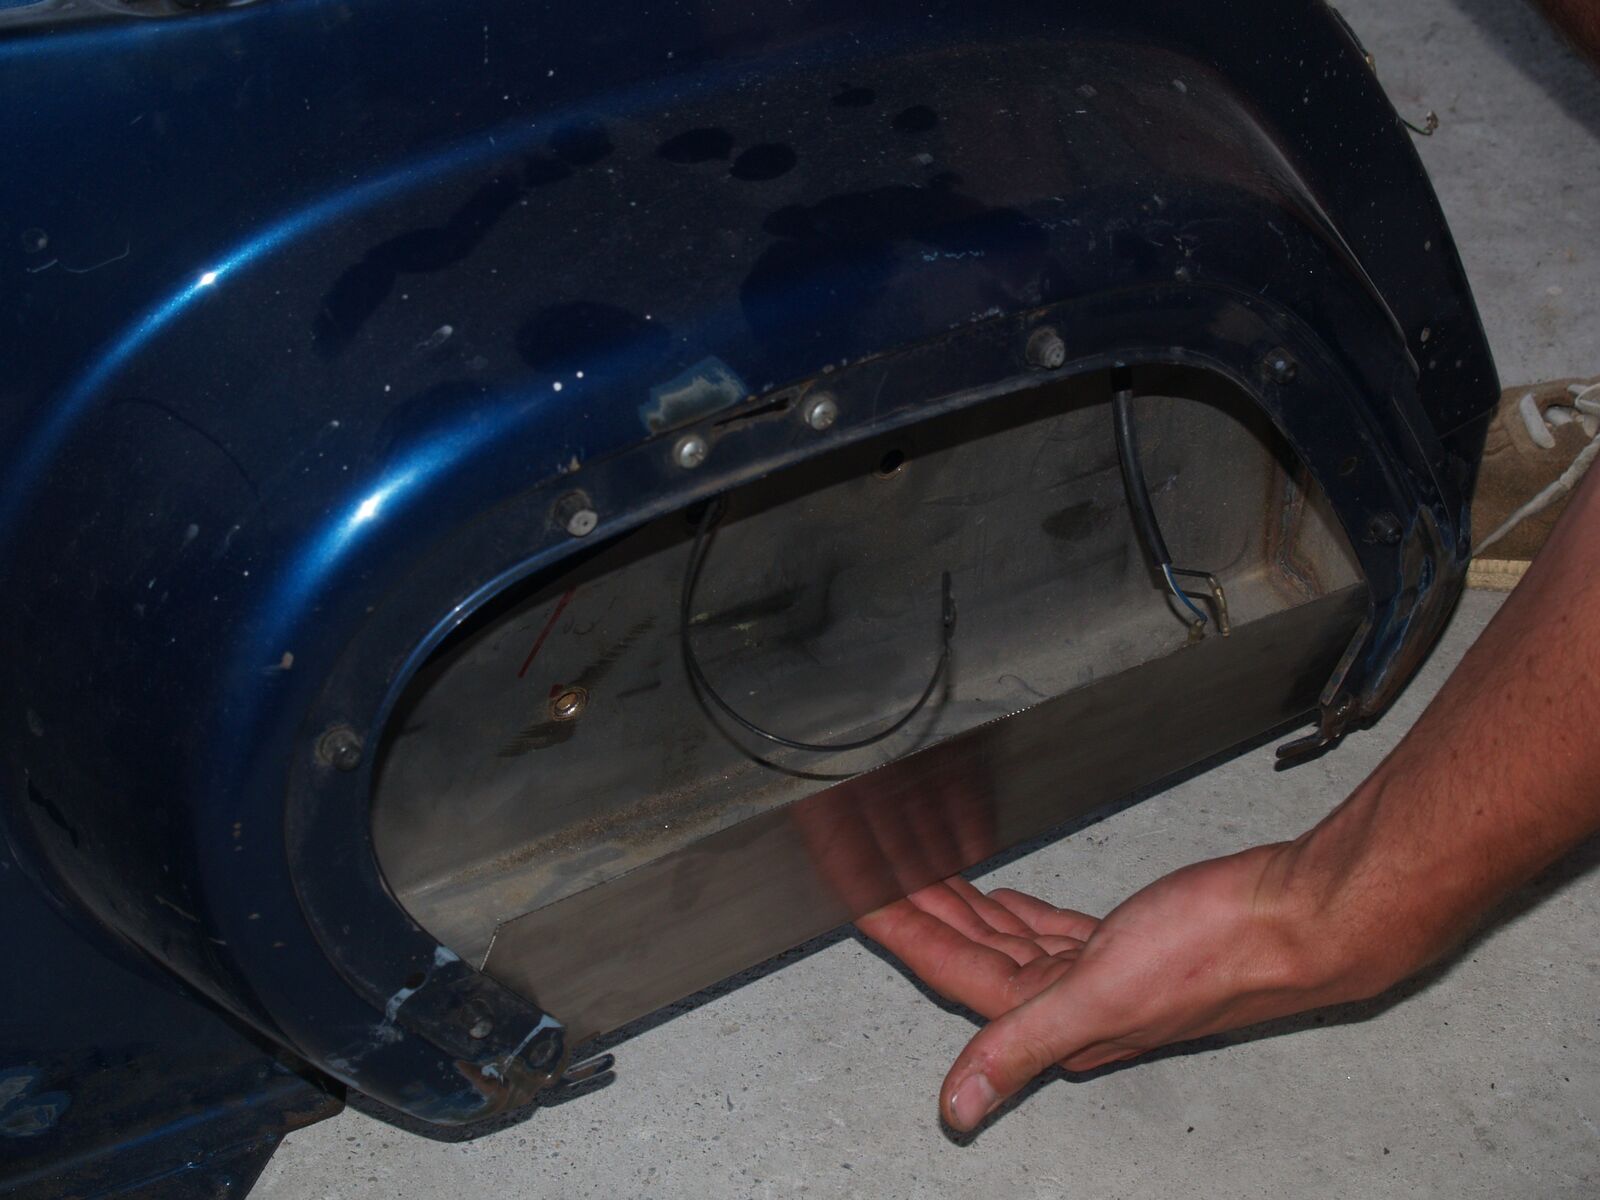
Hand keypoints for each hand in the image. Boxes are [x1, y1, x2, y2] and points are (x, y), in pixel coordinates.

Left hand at [859, 843, 1366, 1131]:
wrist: (1301, 918)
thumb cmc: (1219, 950)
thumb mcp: (1102, 994)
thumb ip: (1021, 1045)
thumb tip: (957, 1109)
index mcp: (1055, 1018)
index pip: (952, 972)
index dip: (901, 932)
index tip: (859, 895)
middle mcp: (1070, 1003)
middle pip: (970, 952)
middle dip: (920, 911)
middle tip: (874, 867)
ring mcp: (1099, 974)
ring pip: (1007, 937)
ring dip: (962, 906)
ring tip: (918, 872)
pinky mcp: (1128, 944)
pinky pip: (1052, 930)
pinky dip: (1019, 912)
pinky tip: (1000, 897)